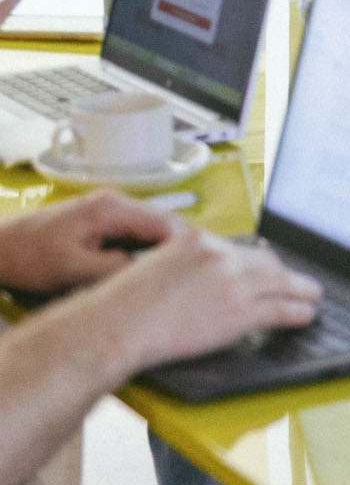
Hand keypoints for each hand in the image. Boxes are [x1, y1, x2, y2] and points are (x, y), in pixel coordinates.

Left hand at [0, 189, 171, 292]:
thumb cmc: (28, 257)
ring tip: (172, 281)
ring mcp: (110, 212)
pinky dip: (145, 254)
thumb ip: (111, 270)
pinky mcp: (103, 225)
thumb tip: (146, 275)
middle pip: (162, 225)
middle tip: (188, 281)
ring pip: (150, 232)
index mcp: (111, 208)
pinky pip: (135, 237)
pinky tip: (147, 275)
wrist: (1, 248)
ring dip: (161, 254)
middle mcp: (115, 203)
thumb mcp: (70, 270)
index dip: (183, 248)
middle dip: (177, 251)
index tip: (195, 271)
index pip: (164, 223)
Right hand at [106, 227, 322, 375]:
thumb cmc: (125, 304)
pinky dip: (297, 310)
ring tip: (313, 295)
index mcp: (199, 239)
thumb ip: (183, 266)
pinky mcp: (239, 311)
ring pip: (280, 282)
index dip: (259, 262)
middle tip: (301, 280)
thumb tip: (195, 280)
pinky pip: (279, 308)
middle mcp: (221, 255)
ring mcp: (233, 282)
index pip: (240, 249)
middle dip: (286, 273)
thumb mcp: (156, 266)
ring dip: (301, 290)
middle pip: (266, 262)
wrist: (122, 323)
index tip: (269, 267)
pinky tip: (306, 313)